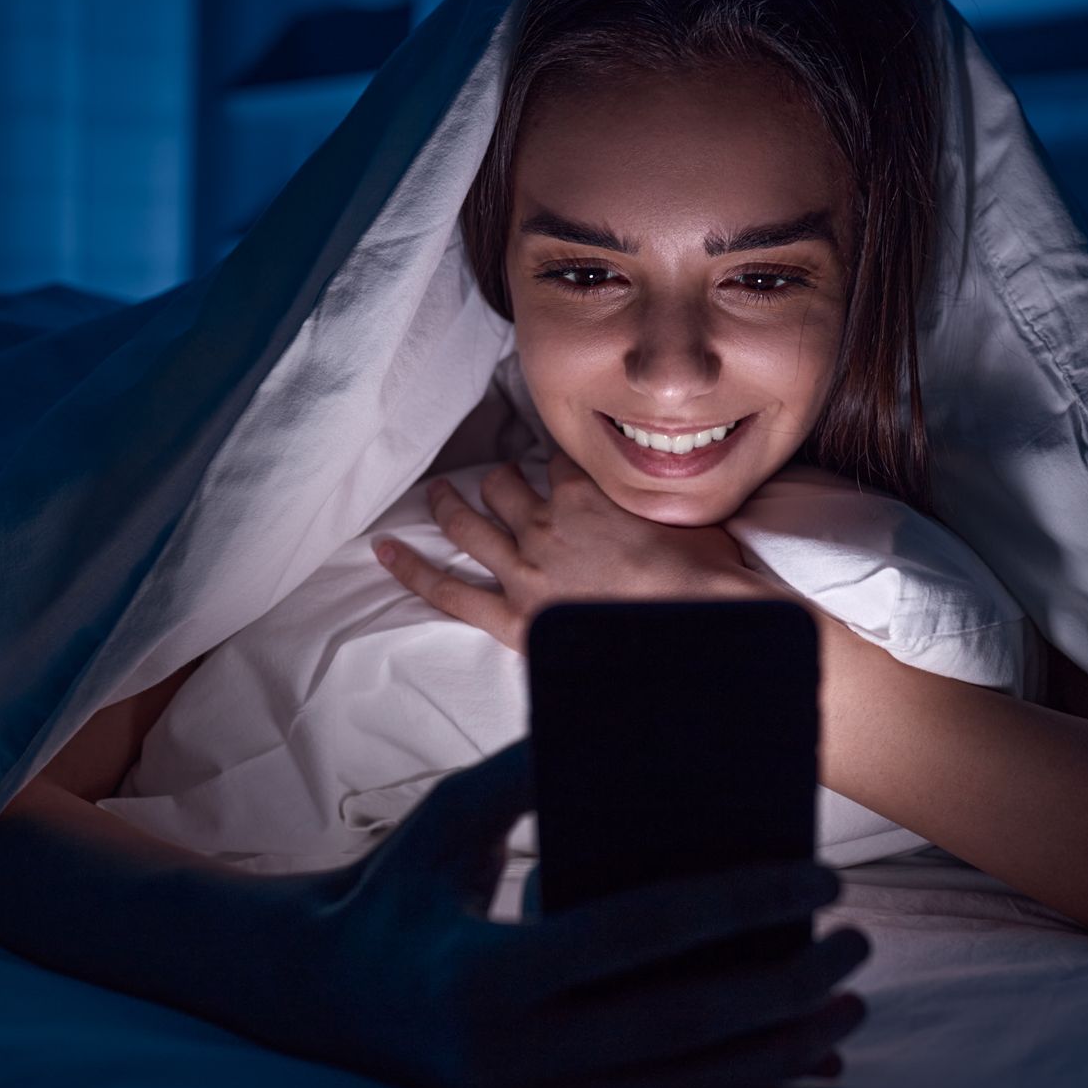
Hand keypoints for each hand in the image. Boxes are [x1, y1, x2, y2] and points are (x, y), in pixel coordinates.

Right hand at [264, 739, 871, 1087]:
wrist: (318, 998)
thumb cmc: (391, 892)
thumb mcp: (445, 822)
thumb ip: (525, 773)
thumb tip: (624, 725)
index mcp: (484, 977)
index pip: (638, 936)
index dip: (738, 905)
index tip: (817, 877)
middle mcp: (511, 1059)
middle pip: (680, 1026)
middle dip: (784, 986)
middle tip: (856, 939)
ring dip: (779, 1049)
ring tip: (851, 1004)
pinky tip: (802, 1063)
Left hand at [374, 452, 773, 650]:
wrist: (692, 630)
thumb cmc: (703, 580)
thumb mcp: (695, 523)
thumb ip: (668, 503)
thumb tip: (686, 488)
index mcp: (588, 495)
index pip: (559, 460)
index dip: (555, 457)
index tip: (551, 457)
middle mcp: (547, 524)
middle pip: (506, 486)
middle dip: (498, 479)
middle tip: (494, 478)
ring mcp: (523, 569)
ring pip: (470, 526)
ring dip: (450, 506)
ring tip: (437, 495)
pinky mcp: (511, 616)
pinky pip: (448, 590)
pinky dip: (412, 570)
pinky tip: (384, 552)